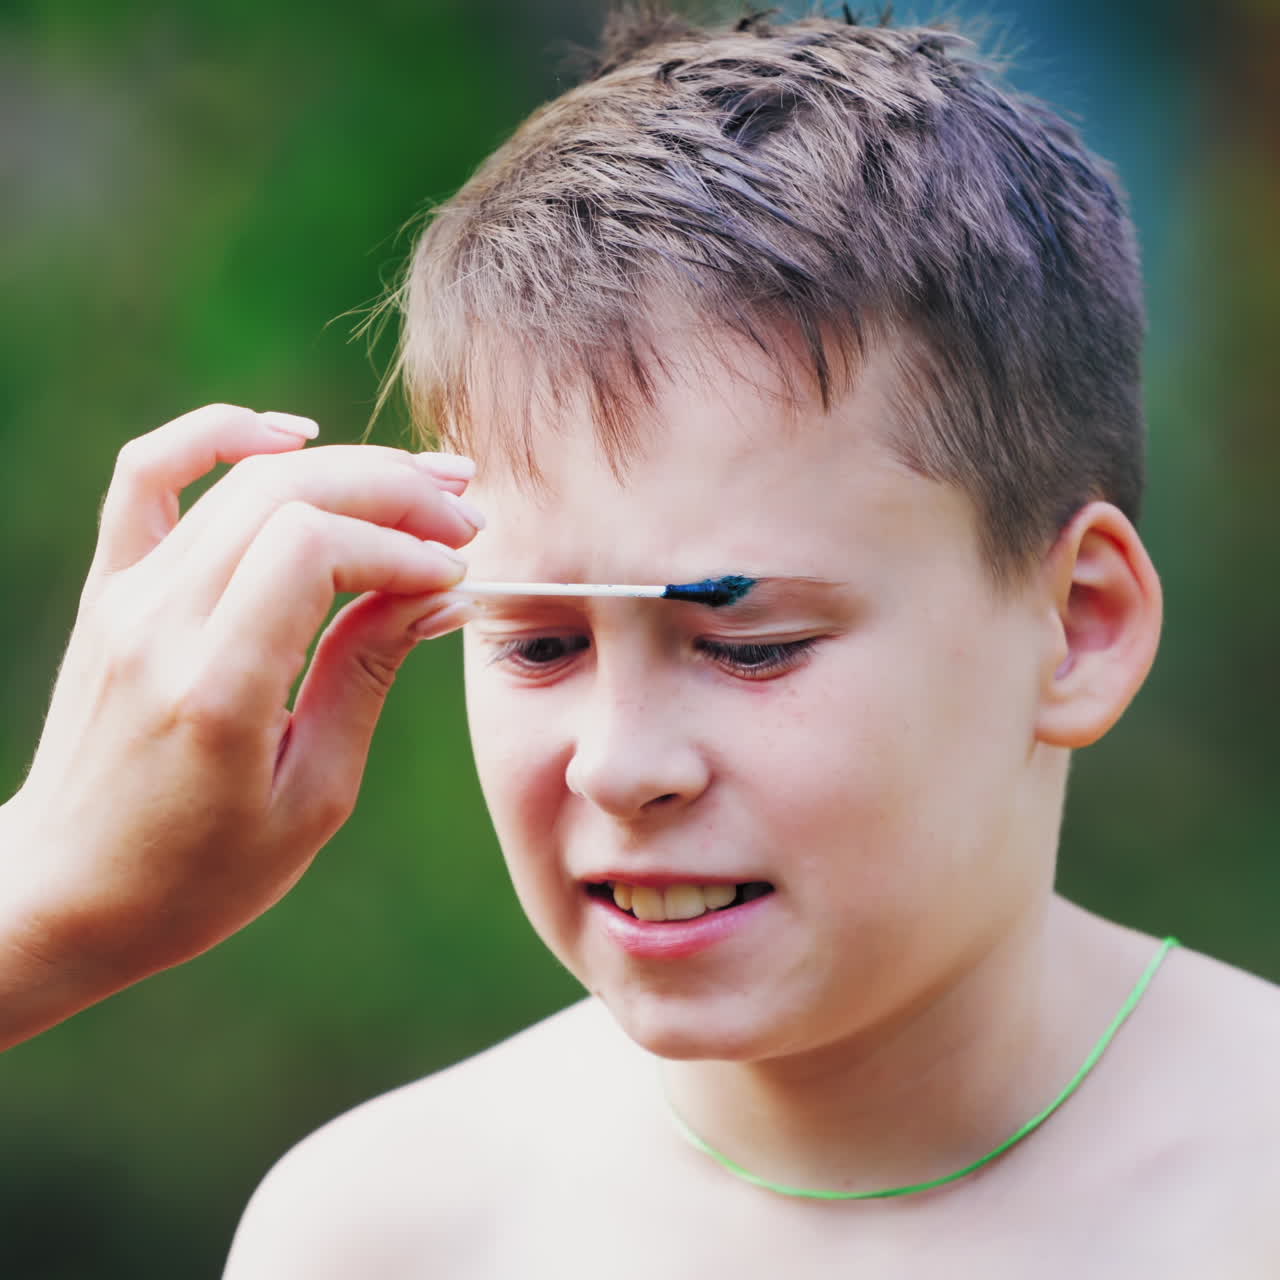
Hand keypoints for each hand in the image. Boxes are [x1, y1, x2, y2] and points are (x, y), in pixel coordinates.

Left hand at [0, 404, 482, 1046]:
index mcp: (215, 690)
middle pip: (287, 493)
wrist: (66, 892)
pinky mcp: (111, 589)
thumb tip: (437, 593)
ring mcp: (124, 597)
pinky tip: (291, 437)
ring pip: (243, 478)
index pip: (313, 548)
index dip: (400, 544)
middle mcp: (159, 625)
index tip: (455, 573)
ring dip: (346, 467)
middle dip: (394, 491)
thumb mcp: (313, 795)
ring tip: (424, 480)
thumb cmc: (198, 873)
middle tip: (467, 515)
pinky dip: (221, 434)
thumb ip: (366, 675)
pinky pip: (152, 474)